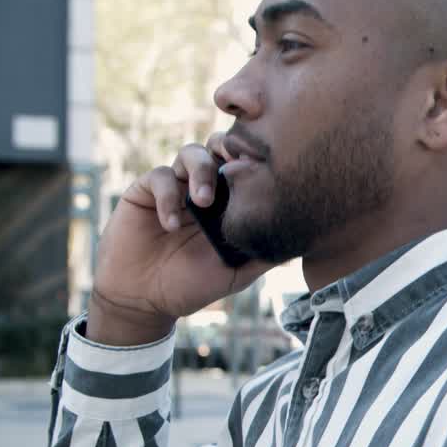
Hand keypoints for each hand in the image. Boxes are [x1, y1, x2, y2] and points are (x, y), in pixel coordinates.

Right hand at [88, 133, 273, 345]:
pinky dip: (168, 196)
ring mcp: (175, 187)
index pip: (244, 165)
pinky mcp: (145, 192)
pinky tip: (171, 225)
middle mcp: (203, 187)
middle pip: (219, 146)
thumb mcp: (236, 273)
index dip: (254, 159)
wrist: (146, 299)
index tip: (267, 167)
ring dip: (200, 170)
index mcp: (228, 201)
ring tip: (203, 202)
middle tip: (237, 164)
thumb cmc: (193, 285)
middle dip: (229, 148)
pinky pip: (159, 177)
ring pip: (190, 153)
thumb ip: (264, 255)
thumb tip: (302, 244)